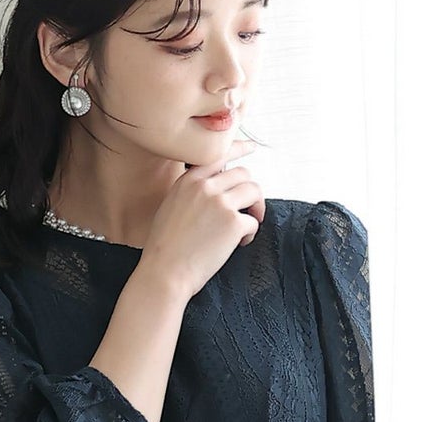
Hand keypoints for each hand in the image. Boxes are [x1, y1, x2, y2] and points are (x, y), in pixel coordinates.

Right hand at [139, 136, 265, 300]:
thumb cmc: (164, 249)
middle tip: (249, 208)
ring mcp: (220, 203)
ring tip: (247, 225)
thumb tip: (216, 190)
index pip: (219, 154)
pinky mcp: (233, 223)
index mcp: (188, 181)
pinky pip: (253, 221)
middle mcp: (205, 186)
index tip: (251, 147)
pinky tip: (238, 245)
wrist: (164, 273)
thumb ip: (192, 192)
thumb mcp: (170, 208)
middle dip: (249, 191)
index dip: (239, 149)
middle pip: (243, 173)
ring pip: (254, 191)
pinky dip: (250, 233)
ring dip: (256, 208)